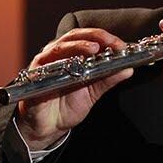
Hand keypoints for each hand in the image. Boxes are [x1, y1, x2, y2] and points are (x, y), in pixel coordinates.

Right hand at [14, 28, 133, 148]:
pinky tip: (72, 65)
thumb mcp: (93, 92)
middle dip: (96, 37)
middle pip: (76, 36)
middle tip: (113, 43)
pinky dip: (59, 63)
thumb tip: (128, 69)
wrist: (49, 127)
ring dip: (78, 46)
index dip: (107, 39)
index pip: (91, 39)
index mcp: (74, 54)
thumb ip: (108, 79)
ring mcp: (46, 62)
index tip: (122, 46)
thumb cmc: (67, 105)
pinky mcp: (34, 75)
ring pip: (61, 46)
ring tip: (94, 49)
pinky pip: (45, 65)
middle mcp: (59, 54)